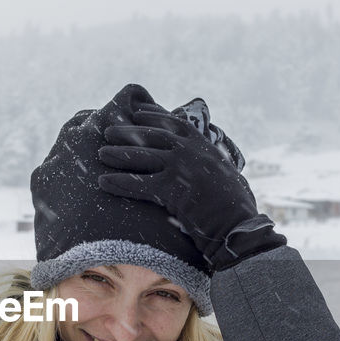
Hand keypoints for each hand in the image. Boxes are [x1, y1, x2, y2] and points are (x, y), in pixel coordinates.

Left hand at [97, 108, 284, 270]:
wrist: (238, 228)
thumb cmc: (234, 207)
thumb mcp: (223, 174)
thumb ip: (209, 163)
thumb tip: (204, 162)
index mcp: (204, 144)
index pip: (173, 122)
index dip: (152, 116)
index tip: (136, 112)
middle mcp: (191, 150)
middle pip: (152, 135)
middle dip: (128, 132)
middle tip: (108, 131)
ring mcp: (181, 167)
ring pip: (142, 156)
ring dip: (118, 154)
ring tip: (101, 153)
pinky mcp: (172, 189)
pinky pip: (139, 184)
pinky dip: (119, 182)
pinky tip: (103, 182)